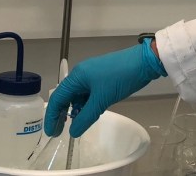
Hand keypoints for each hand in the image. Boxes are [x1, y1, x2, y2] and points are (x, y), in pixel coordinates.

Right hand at [44, 39, 166, 137]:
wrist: (144, 62)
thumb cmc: (120, 78)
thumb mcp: (102, 100)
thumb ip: (86, 117)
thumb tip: (72, 132)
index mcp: (76, 77)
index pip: (57, 98)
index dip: (51, 117)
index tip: (51, 133)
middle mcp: (81, 75)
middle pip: (66, 97)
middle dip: (61, 115)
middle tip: (60, 132)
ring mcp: (91, 76)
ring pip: (78, 97)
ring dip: (76, 111)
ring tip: (77, 125)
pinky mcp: (102, 79)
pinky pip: (89, 95)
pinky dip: (87, 106)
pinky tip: (90, 114)